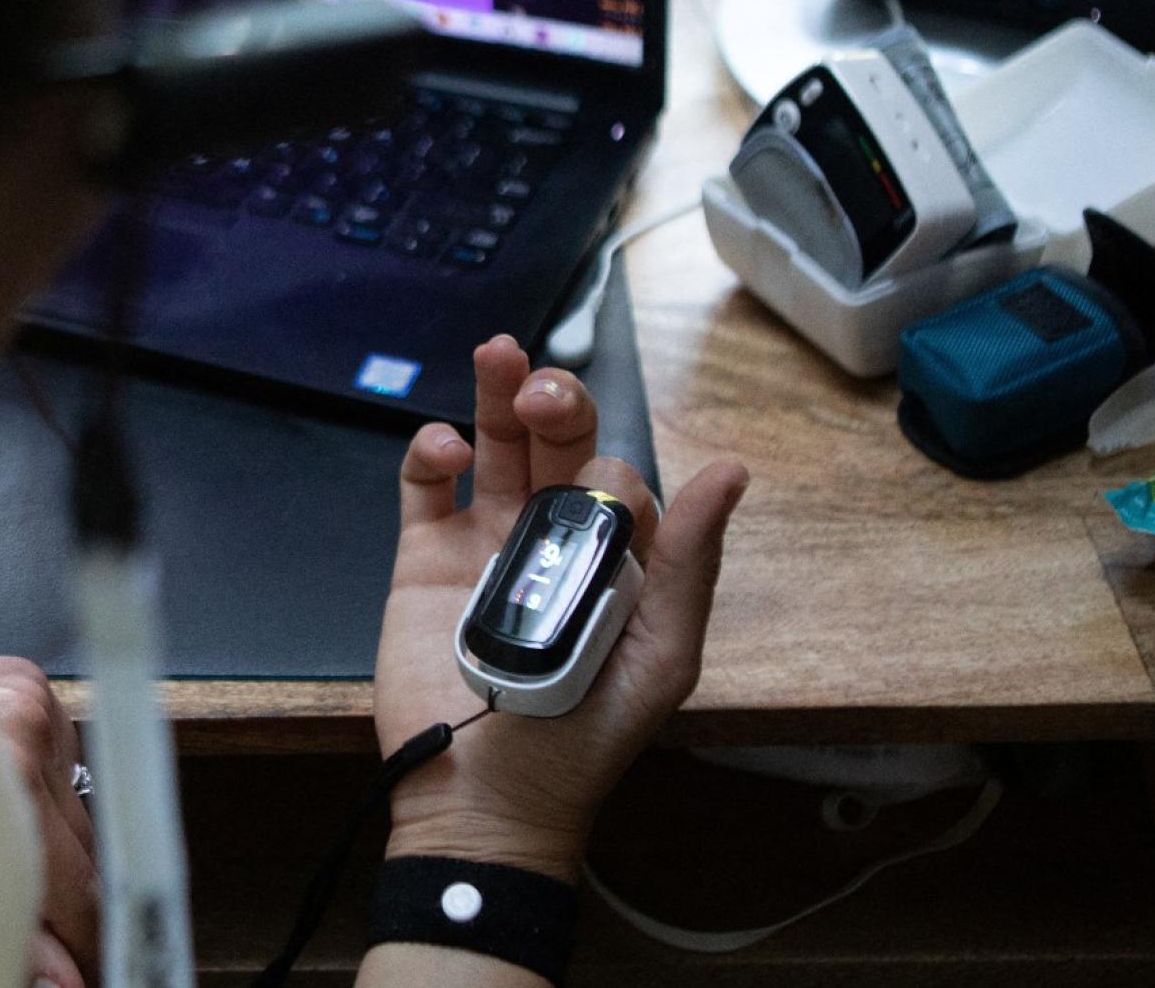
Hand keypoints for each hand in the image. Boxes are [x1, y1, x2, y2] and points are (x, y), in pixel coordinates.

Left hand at [0, 638, 96, 987]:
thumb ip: (0, 930)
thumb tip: (57, 979)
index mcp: (5, 788)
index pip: (77, 892)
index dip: (83, 943)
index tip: (80, 970)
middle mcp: (29, 739)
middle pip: (85, 851)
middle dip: (66, 898)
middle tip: (41, 932)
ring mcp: (36, 704)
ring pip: (77, 805)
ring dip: (53, 839)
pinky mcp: (34, 684)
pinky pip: (62, 760)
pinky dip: (39, 786)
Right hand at [371, 334, 748, 879]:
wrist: (485, 800)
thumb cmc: (582, 741)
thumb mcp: (662, 655)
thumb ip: (690, 562)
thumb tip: (729, 471)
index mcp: (615, 560)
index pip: (620, 480)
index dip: (611, 466)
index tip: (600, 489)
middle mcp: (552, 541)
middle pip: (557, 445)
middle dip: (556, 401)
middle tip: (542, 389)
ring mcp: (486, 545)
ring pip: (495, 446)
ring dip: (495, 393)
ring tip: (497, 355)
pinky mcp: (425, 559)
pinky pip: (426, 489)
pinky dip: (431, 454)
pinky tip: (446, 449)